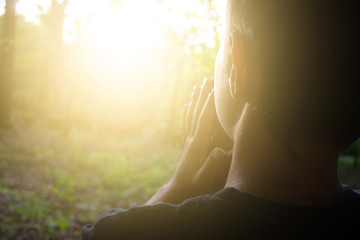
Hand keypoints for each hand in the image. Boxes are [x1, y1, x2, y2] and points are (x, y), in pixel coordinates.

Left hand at [147, 78, 232, 204]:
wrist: (177, 191)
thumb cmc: (192, 187)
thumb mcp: (203, 180)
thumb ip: (211, 166)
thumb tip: (219, 152)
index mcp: (196, 146)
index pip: (203, 121)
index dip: (208, 105)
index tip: (214, 90)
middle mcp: (191, 140)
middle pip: (196, 114)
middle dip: (202, 96)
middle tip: (207, 79)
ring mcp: (188, 142)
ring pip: (190, 116)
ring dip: (195, 100)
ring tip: (198, 86)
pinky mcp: (187, 145)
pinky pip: (186, 124)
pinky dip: (187, 112)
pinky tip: (186, 105)